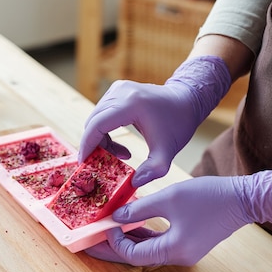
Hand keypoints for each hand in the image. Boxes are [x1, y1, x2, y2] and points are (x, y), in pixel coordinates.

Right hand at [79, 55, 230, 186]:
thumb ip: (154, 170)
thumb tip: (135, 184)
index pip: (97, 125)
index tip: (84, 162)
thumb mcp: (168, 151)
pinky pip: (102, 112)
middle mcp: (121, 92)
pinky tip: (120, 144)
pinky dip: (104, 130)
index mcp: (131, 104)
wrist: (187, 100)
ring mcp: (118, 88)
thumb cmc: (178, 124)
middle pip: (93, 122)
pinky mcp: (118, 89)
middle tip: (104, 164)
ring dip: (100, 139)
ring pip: (96, 118)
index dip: (87, 145)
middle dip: (94, 145)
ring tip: (119, 154)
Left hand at [86, 166, 271, 266]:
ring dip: (128, 240)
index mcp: (174, 250)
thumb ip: (140, 209)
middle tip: (92, 241)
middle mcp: (178, 257)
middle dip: (114, 247)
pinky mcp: (187, 242)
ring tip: (107, 231)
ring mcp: (184, 251)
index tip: (105, 225)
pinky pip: (159, 242)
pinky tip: (130, 224)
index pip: (134, 255)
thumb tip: (116, 217)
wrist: (244, 197)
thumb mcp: (169, 198)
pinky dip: (143, 235)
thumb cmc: (209, 196)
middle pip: (138, 257)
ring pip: (147, 250)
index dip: (116, 242)